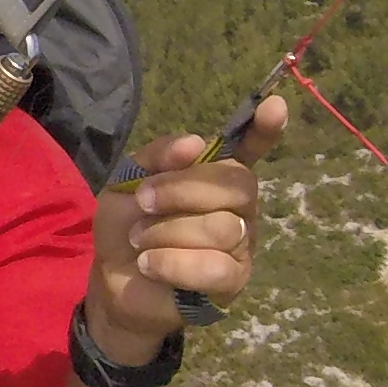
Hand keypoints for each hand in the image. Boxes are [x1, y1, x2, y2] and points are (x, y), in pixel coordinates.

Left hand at [88, 94, 286, 357]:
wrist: (113, 280)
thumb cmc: (127, 226)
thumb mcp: (127, 183)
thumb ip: (157, 157)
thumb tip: (196, 144)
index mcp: (215, 178)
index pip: (251, 150)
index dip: (265, 129)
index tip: (274, 105)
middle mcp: (238, 208)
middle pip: (238, 185)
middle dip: (183, 189)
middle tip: (144, 200)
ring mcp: (241, 245)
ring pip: (222, 227)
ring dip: (166, 231)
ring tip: (139, 240)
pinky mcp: (231, 281)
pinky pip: (214, 267)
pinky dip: (172, 262)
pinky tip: (150, 264)